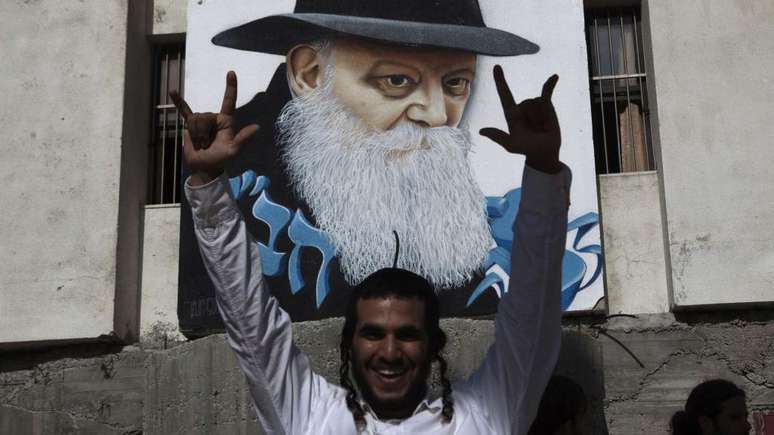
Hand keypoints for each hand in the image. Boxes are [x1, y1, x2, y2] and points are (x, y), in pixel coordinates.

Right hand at [170, 71, 258, 185]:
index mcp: (226, 120)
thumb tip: (257, 127)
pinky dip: (178, 102)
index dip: (230, 87)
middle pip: (204, 116)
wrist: (204, 166)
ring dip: (195, 134)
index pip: (229, 101)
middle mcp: (214, 117)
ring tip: (200, 143)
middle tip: (207, 145)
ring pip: (194, 118)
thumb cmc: (221, 159)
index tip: (231, 72)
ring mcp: (202, 120)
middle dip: (202, 132)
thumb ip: (243, 139)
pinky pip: (184, 111)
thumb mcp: (233, 150)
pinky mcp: (190, 124)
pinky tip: (172, 91)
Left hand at [480, 65, 561, 173]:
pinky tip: (555, 77)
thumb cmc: (526, 149)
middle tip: (534, 131)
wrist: (544, 152)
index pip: (504, 94)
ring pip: (539, 103)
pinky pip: (548, 91)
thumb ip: (498, 136)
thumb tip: (481, 131)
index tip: (496, 67)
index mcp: (511, 114)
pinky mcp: (546, 104)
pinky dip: (551, 84)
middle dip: (533, 118)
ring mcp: (534, 104)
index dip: (500, 81)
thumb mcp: (511, 145)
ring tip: (541, 127)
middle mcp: (521, 107)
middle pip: (527, 104)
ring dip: (542, 117)